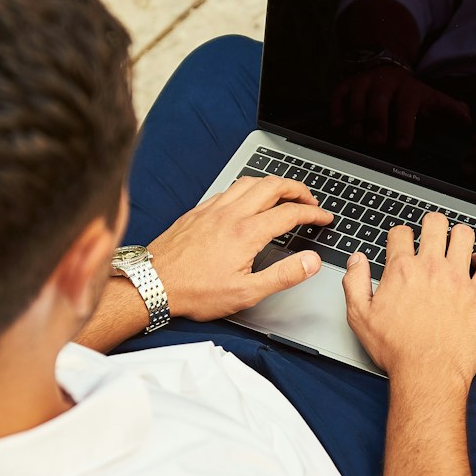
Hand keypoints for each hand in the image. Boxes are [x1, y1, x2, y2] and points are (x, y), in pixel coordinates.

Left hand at [149, 176, 333, 320]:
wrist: (152, 284)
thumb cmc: (193, 291)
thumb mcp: (245, 293)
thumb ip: (283, 276)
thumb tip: (310, 261)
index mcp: (246, 233)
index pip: (290, 213)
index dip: (313, 213)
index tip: (324, 218)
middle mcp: (230, 214)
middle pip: (273, 186)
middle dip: (298, 189)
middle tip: (310, 201)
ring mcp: (212, 209)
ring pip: (250, 181)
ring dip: (273, 183)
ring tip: (285, 195)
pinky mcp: (198, 211)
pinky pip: (229, 188)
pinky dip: (248, 188)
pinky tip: (248, 199)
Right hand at [330, 66, 470, 148]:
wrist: (384, 67)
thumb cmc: (409, 94)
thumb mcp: (431, 98)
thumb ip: (449, 110)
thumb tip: (467, 119)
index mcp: (408, 89)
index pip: (406, 106)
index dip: (404, 127)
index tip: (401, 147)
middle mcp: (384, 83)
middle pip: (378, 101)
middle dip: (377, 123)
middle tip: (376, 143)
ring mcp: (363, 83)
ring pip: (357, 99)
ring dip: (356, 120)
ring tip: (358, 137)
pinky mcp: (345, 86)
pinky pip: (338, 96)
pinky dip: (337, 111)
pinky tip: (340, 126)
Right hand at [342, 212, 475, 382]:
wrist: (428, 373)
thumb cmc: (397, 350)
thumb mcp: (360, 317)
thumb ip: (354, 283)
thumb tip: (356, 260)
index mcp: (402, 270)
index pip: (401, 233)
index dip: (400, 235)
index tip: (403, 243)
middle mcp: (431, 268)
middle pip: (435, 223)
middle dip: (432, 224)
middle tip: (432, 233)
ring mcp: (458, 279)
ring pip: (464, 235)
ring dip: (459, 236)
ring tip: (456, 244)